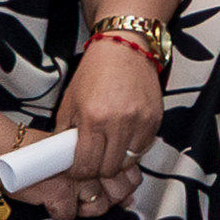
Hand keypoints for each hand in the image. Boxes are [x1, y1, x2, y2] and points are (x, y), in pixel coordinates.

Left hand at [46, 38, 165, 219]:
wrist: (124, 47)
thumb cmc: (96, 70)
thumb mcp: (70, 100)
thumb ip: (67, 130)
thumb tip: (64, 155)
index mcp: (93, 118)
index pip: (86, 164)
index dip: (80, 173)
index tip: (79, 170)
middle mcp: (118, 122)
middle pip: (109, 168)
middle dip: (99, 170)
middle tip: (94, 162)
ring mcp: (140, 121)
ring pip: (129, 162)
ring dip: (118, 160)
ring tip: (110, 149)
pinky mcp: (155, 119)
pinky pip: (144, 147)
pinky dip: (134, 148)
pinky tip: (125, 137)